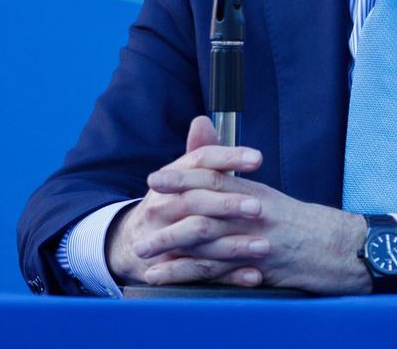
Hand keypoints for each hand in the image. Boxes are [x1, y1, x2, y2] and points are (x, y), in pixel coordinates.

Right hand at [104, 116, 267, 287]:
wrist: (132, 242)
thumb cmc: (169, 202)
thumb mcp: (180, 174)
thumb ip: (198, 151)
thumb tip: (203, 121)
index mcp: (172, 178)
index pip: (200, 162)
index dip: (229, 158)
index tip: (258, 158)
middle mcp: (164, 205)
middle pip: (197, 201)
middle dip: (229, 205)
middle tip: (259, 208)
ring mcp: (164, 237)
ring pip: (199, 240)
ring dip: (234, 245)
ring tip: (264, 246)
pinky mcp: (172, 267)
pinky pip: (201, 273)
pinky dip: (229, 276)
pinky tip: (253, 274)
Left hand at [140, 162, 370, 294]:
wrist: (342, 250)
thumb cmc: (310, 230)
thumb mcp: (278, 206)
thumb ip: (248, 198)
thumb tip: (224, 192)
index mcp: (256, 194)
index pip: (214, 177)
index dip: (182, 176)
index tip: (155, 179)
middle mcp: (252, 211)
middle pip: (202, 204)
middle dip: (168, 209)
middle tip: (141, 213)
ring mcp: (254, 238)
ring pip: (203, 237)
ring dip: (168, 244)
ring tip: (141, 252)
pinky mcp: (256, 265)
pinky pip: (214, 269)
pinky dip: (184, 274)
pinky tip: (162, 279)